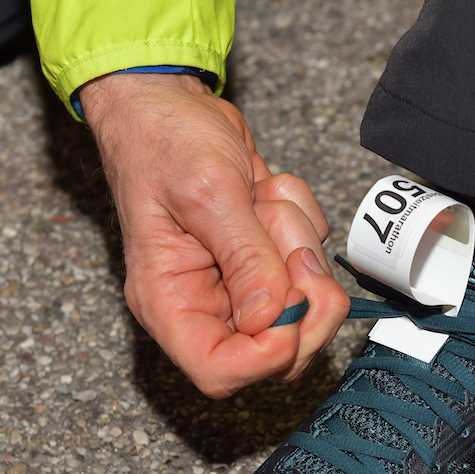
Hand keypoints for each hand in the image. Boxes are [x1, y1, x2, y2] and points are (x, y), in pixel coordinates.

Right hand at [80, 72, 348, 397]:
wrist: (167, 101)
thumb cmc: (162, 140)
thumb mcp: (208, 193)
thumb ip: (245, 258)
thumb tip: (272, 317)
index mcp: (169, 302)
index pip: (219, 372)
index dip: (266, 355)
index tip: (288, 307)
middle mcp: (204, 304)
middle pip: (278, 351)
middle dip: (301, 297)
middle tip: (292, 247)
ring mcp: (239, 284)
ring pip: (304, 304)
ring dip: (300, 246)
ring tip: (263, 201)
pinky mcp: (266, 260)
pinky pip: (312, 264)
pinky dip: (304, 224)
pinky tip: (266, 192)